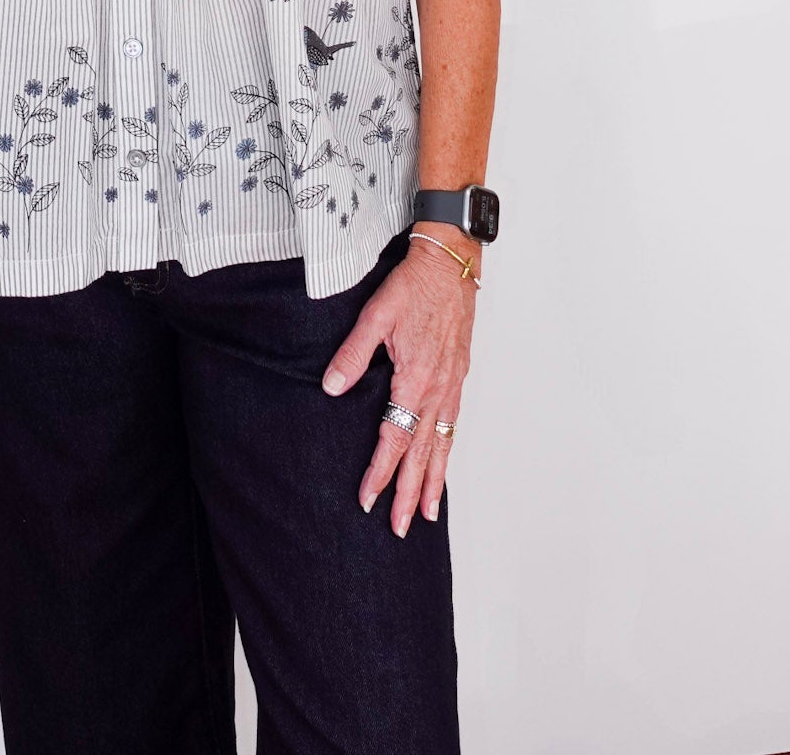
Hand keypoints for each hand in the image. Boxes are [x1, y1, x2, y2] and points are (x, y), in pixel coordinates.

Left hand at [321, 233, 478, 535]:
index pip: (395, 439)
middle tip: (400, 527)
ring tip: (427, 512)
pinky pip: (453, 426)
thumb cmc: (414, 285)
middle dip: (409, 493)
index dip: (381, 472)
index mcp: (416, 380)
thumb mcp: (376, 314)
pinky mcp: (458, 376)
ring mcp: (452, 385)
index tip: (369, 500)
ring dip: (434, 480)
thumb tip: (331, 388)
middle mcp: (437, 390)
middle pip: (422, 454)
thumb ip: (353, 354)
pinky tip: (441, 463)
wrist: (450, 263)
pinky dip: (447, 452)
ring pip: (442, 444)